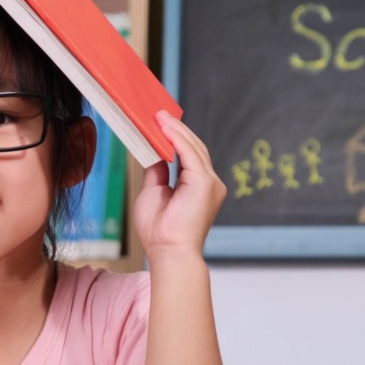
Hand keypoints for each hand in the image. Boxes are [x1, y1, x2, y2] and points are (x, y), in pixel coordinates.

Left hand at [132, 112, 226, 262]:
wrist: (168, 251)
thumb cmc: (160, 231)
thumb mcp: (154, 192)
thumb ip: (158, 171)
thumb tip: (154, 152)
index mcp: (199, 186)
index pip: (189, 154)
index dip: (175, 137)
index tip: (159, 123)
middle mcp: (210, 182)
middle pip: (193, 147)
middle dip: (175, 129)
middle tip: (157, 113)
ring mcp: (210, 182)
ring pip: (193, 146)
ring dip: (174, 129)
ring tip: (158, 116)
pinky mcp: (205, 182)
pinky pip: (190, 152)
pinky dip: (176, 137)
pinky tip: (163, 127)